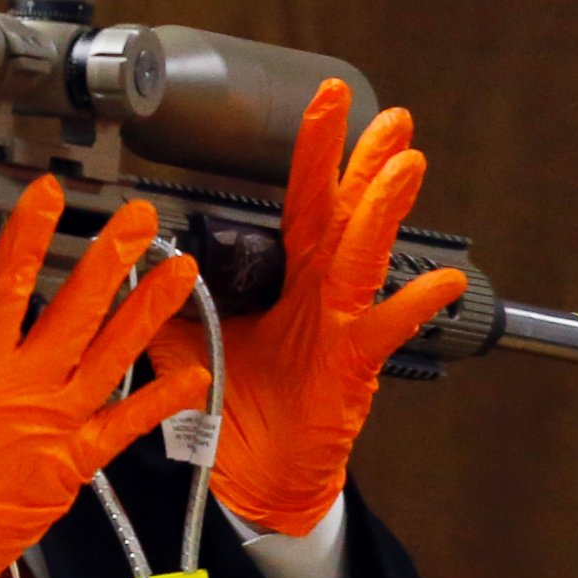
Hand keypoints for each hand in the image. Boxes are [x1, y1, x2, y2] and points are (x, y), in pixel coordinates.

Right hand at [0, 177, 210, 577]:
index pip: (6, 286)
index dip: (29, 236)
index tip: (48, 196)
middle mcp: (24, 388)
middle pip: (74, 311)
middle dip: (109, 260)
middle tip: (138, 220)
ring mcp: (57, 423)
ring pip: (112, 356)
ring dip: (148, 310)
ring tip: (179, 271)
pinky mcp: (78, 460)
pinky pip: (126, 423)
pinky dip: (161, 399)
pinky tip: (192, 374)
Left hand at [148, 79, 466, 536]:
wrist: (250, 475)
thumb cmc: (231, 405)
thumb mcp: (184, 338)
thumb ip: (167, 295)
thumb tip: (136, 252)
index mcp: (283, 280)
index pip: (299, 202)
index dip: (313, 154)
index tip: (324, 103)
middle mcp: (319, 295)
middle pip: (344, 217)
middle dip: (365, 165)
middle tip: (390, 118)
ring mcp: (339, 329)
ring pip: (364, 260)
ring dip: (383, 215)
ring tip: (405, 169)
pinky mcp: (349, 370)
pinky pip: (381, 333)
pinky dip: (411, 309)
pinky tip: (440, 285)